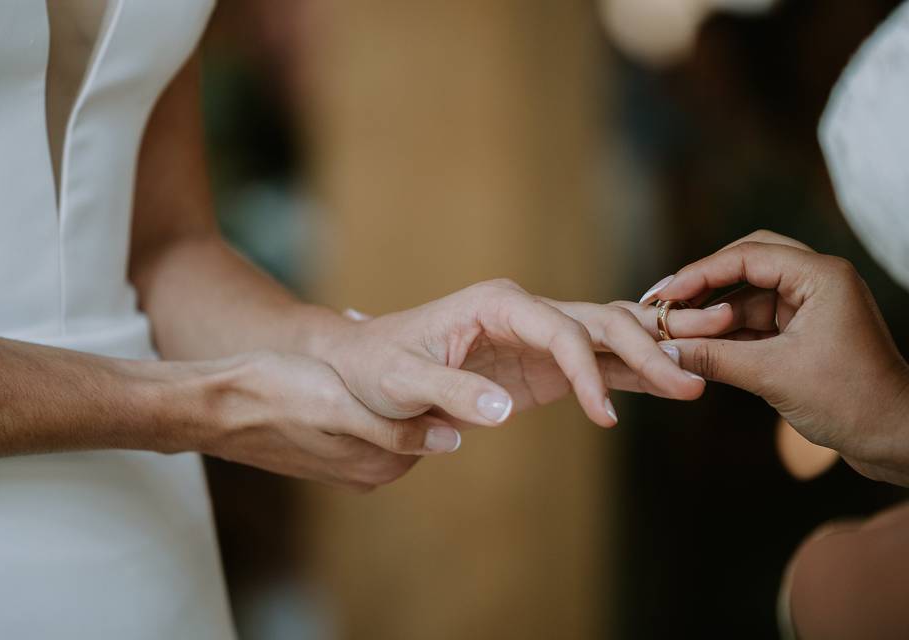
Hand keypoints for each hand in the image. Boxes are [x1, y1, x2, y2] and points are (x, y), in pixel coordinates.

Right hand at [184, 351, 461, 490]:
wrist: (214, 405)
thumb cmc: (277, 395)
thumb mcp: (342, 407)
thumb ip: (398, 430)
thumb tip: (452, 440)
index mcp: (380, 466)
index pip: (437, 426)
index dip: (434, 386)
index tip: (422, 349)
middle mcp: (368, 472)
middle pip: (412, 424)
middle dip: (408, 386)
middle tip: (391, 341)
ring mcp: (345, 464)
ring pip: (385, 419)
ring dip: (381, 386)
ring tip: (362, 347)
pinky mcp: (324, 451)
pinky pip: (359, 421)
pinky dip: (358, 394)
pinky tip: (339, 368)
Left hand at [319, 279, 731, 428]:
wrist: (368, 368)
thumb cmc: (379, 367)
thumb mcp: (402, 381)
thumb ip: (451, 391)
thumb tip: (503, 410)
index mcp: (496, 304)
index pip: (560, 329)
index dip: (586, 370)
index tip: (603, 419)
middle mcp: (526, 312)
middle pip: (601, 322)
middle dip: (649, 348)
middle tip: (692, 382)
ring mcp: (540, 336)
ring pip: (611, 337)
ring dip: (656, 353)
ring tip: (704, 373)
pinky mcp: (544, 365)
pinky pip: (599, 365)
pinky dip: (636, 374)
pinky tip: (673, 384)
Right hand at [641, 230, 908, 484]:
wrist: (894, 440)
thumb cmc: (851, 402)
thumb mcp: (772, 376)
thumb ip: (714, 358)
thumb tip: (665, 350)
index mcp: (821, 277)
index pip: (747, 256)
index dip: (700, 273)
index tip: (665, 293)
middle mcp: (818, 282)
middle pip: (747, 264)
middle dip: (705, 284)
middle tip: (667, 301)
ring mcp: (812, 307)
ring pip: (748, 296)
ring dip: (714, 314)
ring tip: (676, 332)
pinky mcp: (805, 333)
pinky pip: (757, 322)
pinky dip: (728, 334)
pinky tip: (699, 348)